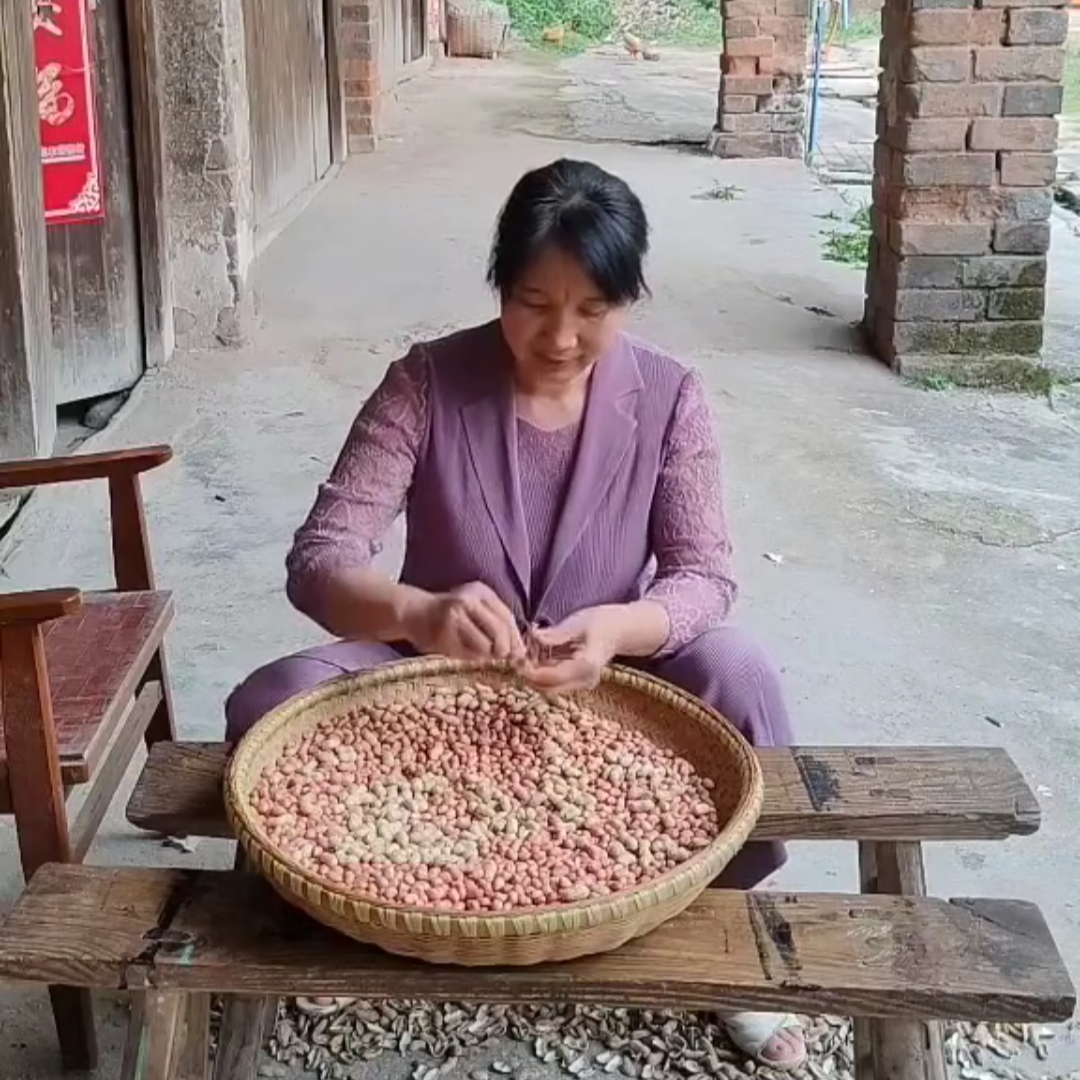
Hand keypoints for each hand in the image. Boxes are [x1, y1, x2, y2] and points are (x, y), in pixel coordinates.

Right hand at [401, 582, 524, 662]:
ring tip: (475, 653)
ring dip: (484, 656)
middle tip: (500, 659)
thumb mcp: (474, 609)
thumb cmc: (449, 615)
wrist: (413, 611)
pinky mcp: (443, 631)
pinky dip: (469, 658)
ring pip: (484, 645)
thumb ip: (495, 624)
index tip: (520, 655)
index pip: (507, 617)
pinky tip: (460, 652)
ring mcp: (454, 614)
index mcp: (481, 591)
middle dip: (503, 650)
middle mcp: (468, 599)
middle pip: (499, 631)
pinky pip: (466, 653)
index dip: (515, 639)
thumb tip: (520, 653)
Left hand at [519, 608, 620, 692]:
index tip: (516, 660)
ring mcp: (582, 683)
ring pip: (550, 687)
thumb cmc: (604, 622)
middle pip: (548, 688)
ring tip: (525, 654)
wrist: (623, 630)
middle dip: (530, 676)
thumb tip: (534, 638)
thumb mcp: (580, 622)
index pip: (552, 677)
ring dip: (534, 674)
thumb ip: (557, 634)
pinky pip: (555, 681)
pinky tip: (537, 655)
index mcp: (587, 666)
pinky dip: (542, 671)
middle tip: (516, 658)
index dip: (531, 671)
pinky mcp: (578, 680)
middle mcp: (585, 680)